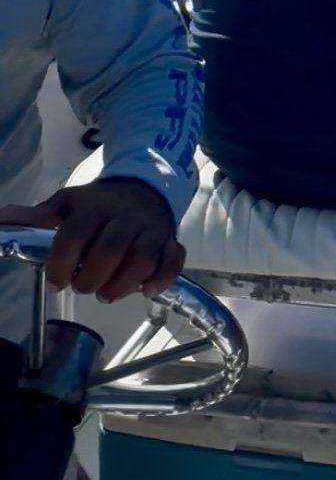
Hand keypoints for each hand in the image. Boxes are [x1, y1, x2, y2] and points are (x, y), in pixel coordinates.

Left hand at [0, 178, 183, 299]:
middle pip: (109, 251)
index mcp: (94, 207)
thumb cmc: (98, 204)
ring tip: (106, 293)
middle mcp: (123, 217)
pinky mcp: (170, 240)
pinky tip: (147, 291)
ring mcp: (150, 228)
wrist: (144, 186)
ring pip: (141, 259)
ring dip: (121, 285)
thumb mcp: (66, 205)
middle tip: (83, 287)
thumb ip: (35, 218)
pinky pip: (174, 259)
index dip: (61, 265)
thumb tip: (0, 220)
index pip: (74, 237)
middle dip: (91, 279)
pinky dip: (162, 278)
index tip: (56, 280)